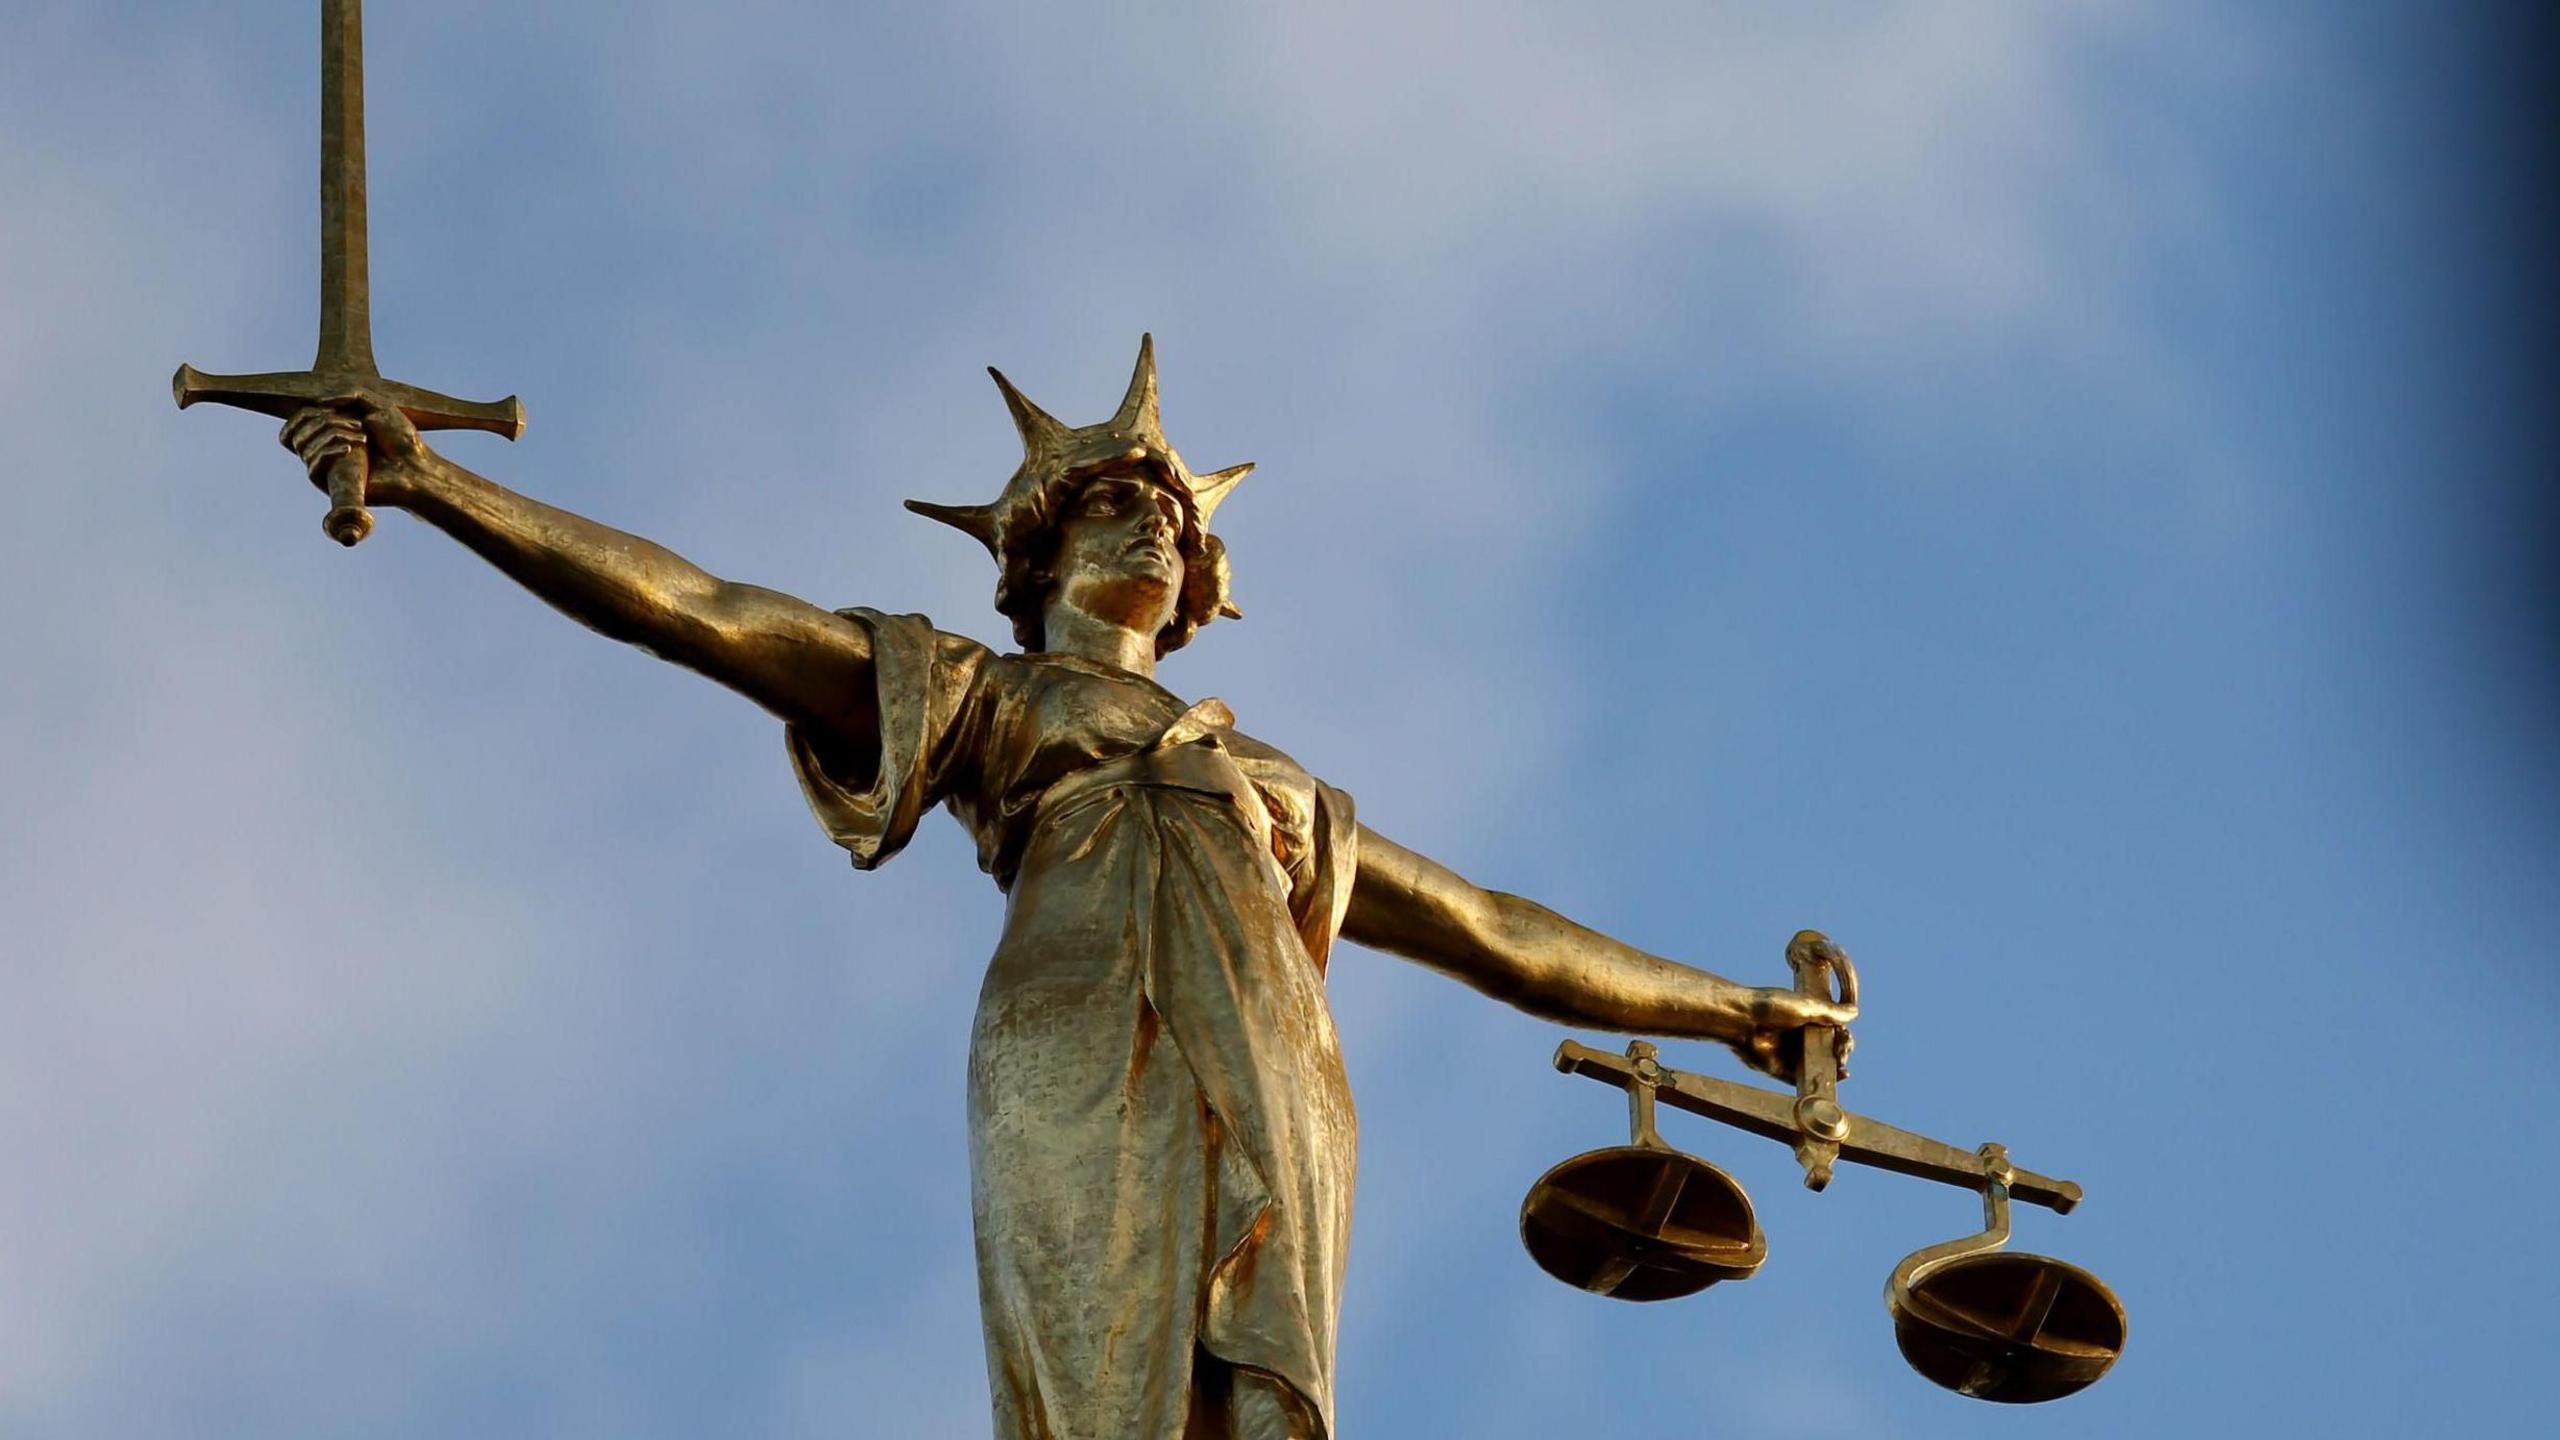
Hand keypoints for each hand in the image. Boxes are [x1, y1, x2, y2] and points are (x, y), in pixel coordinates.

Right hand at [279, 394, 437, 507]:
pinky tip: (350, 449)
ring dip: (333, 434)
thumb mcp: (379, 405)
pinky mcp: (332, 485)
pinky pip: (312, 466)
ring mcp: (327, 467)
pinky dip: (329, 451)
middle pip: (298, 431)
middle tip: (359, 424)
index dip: (306, 412)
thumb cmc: (400, 439)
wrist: (416, 468)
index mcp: (332, 429)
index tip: (333, 408)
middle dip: (325, 420)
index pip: (297, 421)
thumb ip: (350, 395)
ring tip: (364, 437)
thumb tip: (318, 402)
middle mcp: (325, 448)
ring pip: (303, 446)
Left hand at [1732, 983, 1856, 1083]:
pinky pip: (1803, 1079)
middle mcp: (1799, 1037)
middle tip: (1841, 1051)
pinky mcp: (1781, 1070)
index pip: (1832, 1030)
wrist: (1743, 1019)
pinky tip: (1836, 1078)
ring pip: (1818, 1064)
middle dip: (1842, 1050)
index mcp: (1805, 1018)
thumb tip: (1854, 1012)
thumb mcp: (1807, 1006)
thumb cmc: (1772, 1006)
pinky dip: (1819, 1081)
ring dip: (1835, 1067)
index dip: (1843, 1035)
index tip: (1844, 1036)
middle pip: (1829, 1048)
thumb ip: (1830, 1012)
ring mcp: (1790, 1054)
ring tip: (1842, 1066)